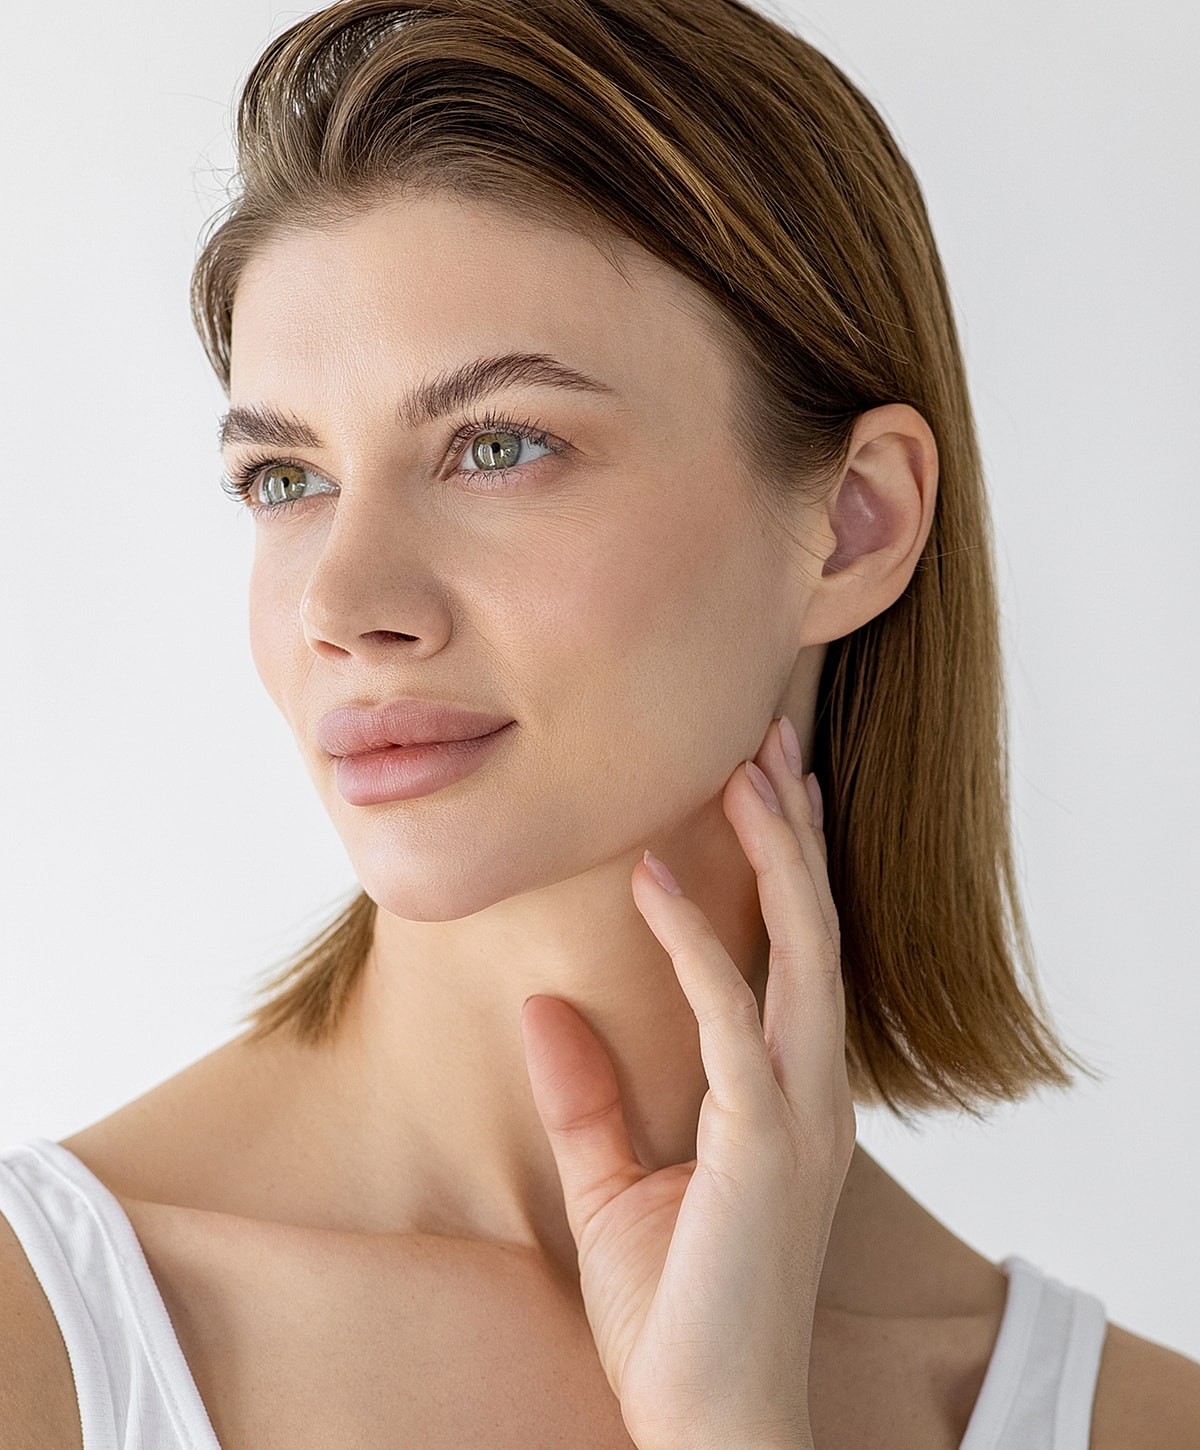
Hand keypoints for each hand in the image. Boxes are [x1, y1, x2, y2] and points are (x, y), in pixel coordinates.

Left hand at [520, 716, 853, 1449]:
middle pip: (816, 930)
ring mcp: (799, 1113)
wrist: (706, 1419)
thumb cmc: (674, 1311)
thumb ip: (587, 1094)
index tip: (767, 786)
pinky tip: (653, 878)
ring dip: (775, 856)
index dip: (788, 866)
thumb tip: (542, 1005)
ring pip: (802, 952)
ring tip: (744, 769)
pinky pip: (732, 1017)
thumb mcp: (611, 1184)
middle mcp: (812, 1089)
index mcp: (786, 1094)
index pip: (796, 954)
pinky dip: (698, 941)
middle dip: (795, 831)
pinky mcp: (763, 1143)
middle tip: (770, 738)